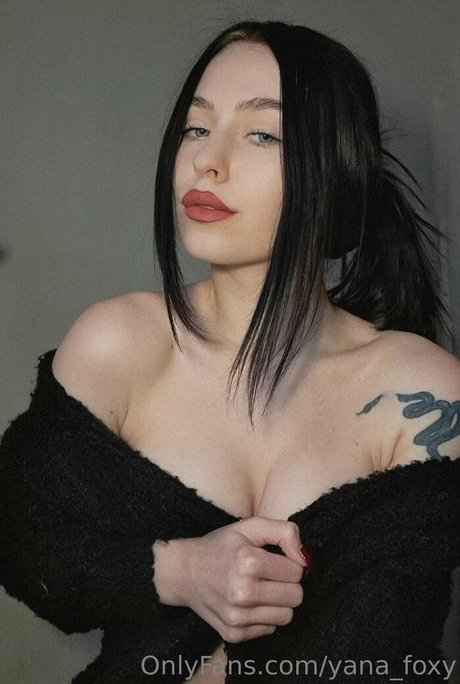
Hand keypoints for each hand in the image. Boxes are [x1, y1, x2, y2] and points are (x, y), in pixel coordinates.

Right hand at [154, 517, 308, 641]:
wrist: (184, 571)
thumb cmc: (221, 546)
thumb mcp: (250, 526)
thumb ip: (284, 531)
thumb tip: (306, 558)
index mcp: (248, 561)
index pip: (297, 572)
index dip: (289, 563)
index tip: (274, 559)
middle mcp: (242, 592)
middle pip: (296, 597)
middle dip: (287, 584)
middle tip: (269, 575)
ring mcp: (237, 617)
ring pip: (287, 616)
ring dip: (278, 602)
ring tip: (260, 588)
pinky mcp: (234, 634)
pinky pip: (270, 629)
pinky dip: (264, 615)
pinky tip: (248, 602)